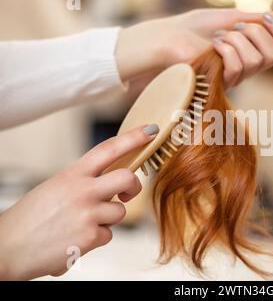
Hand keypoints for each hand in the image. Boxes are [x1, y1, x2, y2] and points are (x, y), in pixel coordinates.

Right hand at [0, 125, 158, 279]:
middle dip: (133, 186)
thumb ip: (83, 181)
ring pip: (119, 212)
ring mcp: (88, 213)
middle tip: (126, 193)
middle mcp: (82, 190)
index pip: (109, 149)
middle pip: (127, 178)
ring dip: (106, 220)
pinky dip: (95, 238)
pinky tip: (75, 239)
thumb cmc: (31, 218)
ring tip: (80, 224)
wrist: (7, 248)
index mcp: (72, 174)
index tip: (151, 131)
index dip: (133, 138)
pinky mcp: (91, 236)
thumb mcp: (56, 187)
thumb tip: (112, 182)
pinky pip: (108, 235)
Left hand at [115, 9, 272, 87]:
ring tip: (217, 37)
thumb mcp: (227, 18)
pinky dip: (227, 50)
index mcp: (253, 50)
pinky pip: (238, 68)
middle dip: (258, 32)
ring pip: (258, 60)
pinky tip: (212, 45)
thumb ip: (254, 20)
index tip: (267, 17)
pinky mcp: (221, 84)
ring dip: (237, 40)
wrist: (164, 40)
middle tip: (234, 27)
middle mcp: (248, 67)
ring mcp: (235, 78)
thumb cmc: (191, 28)